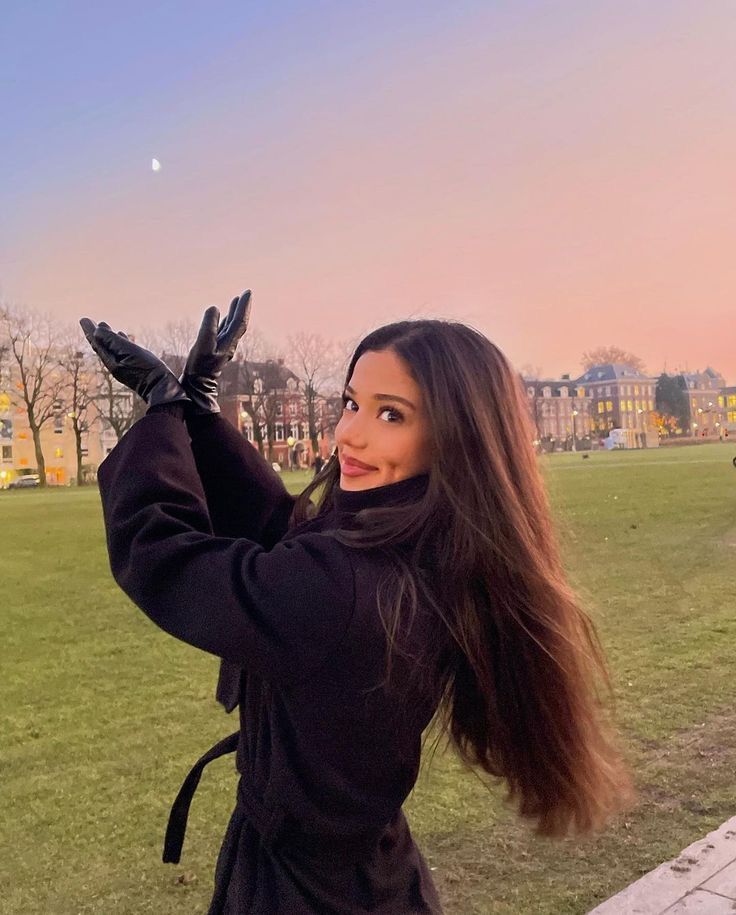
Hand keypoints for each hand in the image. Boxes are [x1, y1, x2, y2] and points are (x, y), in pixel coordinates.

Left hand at [79, 319, 190, 407]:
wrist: (162, 389)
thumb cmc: (146, 369)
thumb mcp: (128, 352)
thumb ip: (112, 341)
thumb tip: (96, 331)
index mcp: (111, 360)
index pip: (97, 343)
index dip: (90, 331)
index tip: (83, 319)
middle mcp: (116, 364)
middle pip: (102, 346)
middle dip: (96, 333)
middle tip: (88, 322)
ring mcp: (125, 366)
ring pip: (113, 349)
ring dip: (108, 337)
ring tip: (105, 326)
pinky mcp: (135, 367)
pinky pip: (124, 352)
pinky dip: (121, 342)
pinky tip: (125, 338)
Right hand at [181, 289, 251, 413]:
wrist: (197, 387)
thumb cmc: (199, 368)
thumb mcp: (203, 345)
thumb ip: (209, 327)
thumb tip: (214, 309)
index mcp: (229, 343)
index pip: (240, 321)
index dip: (244, 307)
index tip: (247, 292)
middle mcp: (229, 344)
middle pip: (239, 323)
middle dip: (242, 308)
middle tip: (246, 293)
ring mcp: (223, 347)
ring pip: (232, 327)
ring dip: (234, 313)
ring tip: (236, 300)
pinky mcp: (215, 350)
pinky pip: (223, 332)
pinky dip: (224, 321)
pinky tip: (222, 317)